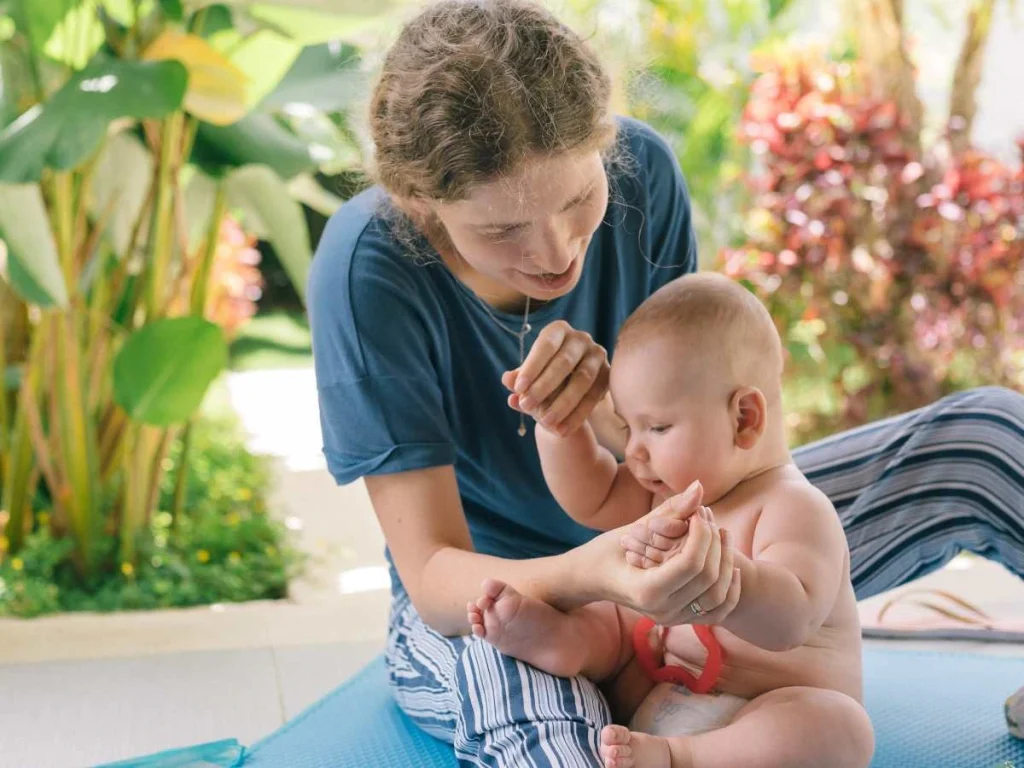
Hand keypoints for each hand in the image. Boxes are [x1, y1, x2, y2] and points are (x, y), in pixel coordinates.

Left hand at [501, 320, 608, 435]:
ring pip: (583, 380)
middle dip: (544, 386)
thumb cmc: (543, 375)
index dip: (532, 367)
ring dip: (563, 403)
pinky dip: (577, 415)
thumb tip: (507, 380)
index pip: (545, 346)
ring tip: (546, 423)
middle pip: (564, 362)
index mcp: (558, 330)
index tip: (518, 389)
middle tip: (527, 406)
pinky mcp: (608, 375)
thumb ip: (519, 377)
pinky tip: (562, 430)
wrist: (569, 387)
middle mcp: (581, 338)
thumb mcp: (529, 375)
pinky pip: (594, 397)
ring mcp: (597, 355)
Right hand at [583, 482, 740, 626]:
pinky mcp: (681, 619)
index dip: (702, 534)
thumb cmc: (606, 550)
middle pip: (708, 578)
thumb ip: (670, 510)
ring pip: (718, 596)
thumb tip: (699, 487)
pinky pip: (718, 611)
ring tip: (721, 534)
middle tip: (708, 517)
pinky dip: (729, 589)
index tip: (698, 512)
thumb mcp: (633, 528)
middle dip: (715, 542)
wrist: (592, 579)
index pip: (691, 564)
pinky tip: (729, 564)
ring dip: (726, 562)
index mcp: (646, 591)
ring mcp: (673, 618)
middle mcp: (662, 611)